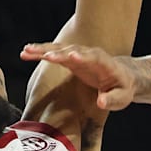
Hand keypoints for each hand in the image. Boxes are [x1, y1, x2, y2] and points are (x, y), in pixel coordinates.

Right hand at [20, 43, 135, 110]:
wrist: (123, 76)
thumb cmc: (122, 88)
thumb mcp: (122, 97)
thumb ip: (112, 99)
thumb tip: (101, 102)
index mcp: (105, 64)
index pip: (94, 58)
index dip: (83, 57)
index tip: (73, 56)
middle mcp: (90, 55)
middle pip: (73, 50)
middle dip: (60, 53)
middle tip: (46, 55)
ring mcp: (79, 54)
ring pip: (60, 49)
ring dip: (44, 49)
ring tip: (27, 51)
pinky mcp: (70, 58)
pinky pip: (54, 53)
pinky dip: (41, 52)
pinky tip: (26, 52)